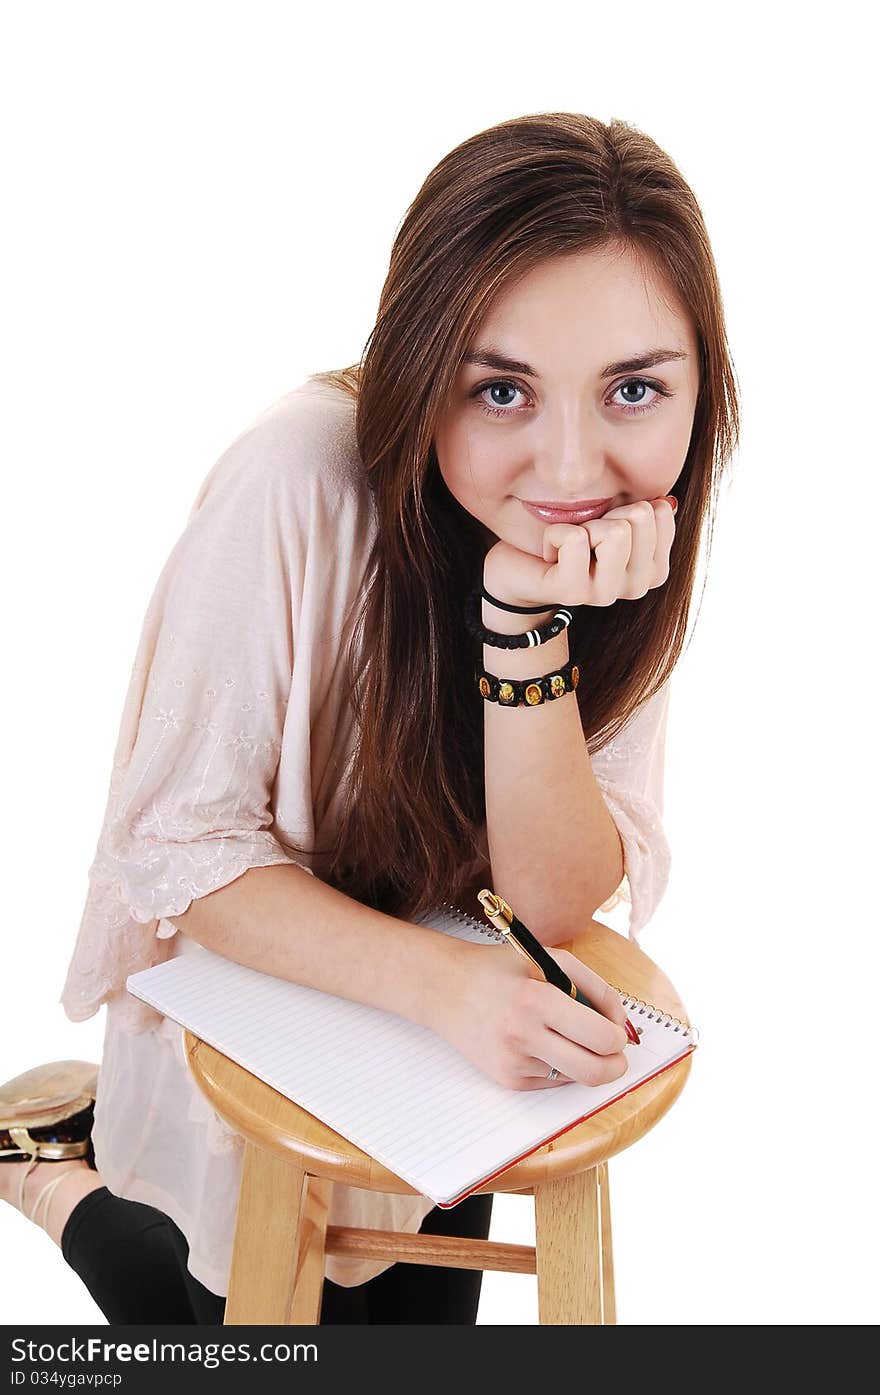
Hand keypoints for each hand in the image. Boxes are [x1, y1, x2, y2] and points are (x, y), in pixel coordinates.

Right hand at [438, 940, 629, 1090]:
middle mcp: (522, 1036)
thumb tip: (623, 1024)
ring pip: (575, 1077)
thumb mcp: (550, 960)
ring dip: (583, 1060)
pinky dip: (559, 1063)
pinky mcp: (507, 1080)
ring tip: (567, 1034)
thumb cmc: (500, 970)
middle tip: (616, 1053)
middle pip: (594, 1072)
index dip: (618, 1037)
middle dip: (616, 1065)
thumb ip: (595, 987)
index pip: (600, 1037)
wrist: (445, 989)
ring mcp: (513, 1063)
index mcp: (536, 1000)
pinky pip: (553, 1080)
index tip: (617, 1030)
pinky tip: (541, 1041)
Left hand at [484, 495, 677, 609]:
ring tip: (569, 546)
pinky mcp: (572, 592)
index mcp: (653, 570)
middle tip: (584, 537)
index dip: (623, 506)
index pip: (660, 511)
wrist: (519, 568)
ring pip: (614, 531)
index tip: (604, 527)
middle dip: (604, 514)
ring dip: (583, 525)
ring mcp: (606, 594)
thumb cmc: (568, 540)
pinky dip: (555, 532)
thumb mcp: (611, 520)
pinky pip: (574, 539)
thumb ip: (643, 512)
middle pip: (639, 516)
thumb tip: (667, 501)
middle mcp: (636, 587)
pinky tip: (549, 554)